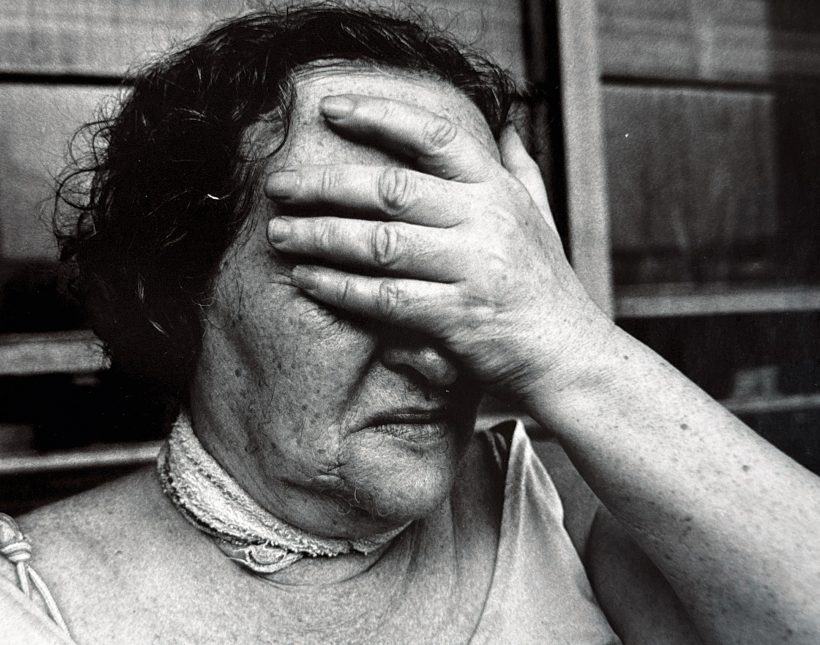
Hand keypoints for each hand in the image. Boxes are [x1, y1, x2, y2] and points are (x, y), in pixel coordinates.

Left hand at [264, 94, 610, 396]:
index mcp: (497, 190)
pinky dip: (339, 288)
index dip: (379, 117)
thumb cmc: (545, 284)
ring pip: (380, 244)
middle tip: (278, 186)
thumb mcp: (542, 216)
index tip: (330, 111)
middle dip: (325, 186)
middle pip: (391, 190)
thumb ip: (520, 169)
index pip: (434, 136)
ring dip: (320, 236)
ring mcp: (471, 269)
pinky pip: (384, 298)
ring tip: (277, 233)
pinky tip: (306, 279)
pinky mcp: (456, 317)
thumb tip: (507, 124)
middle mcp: (485, 221)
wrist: (569, 355)